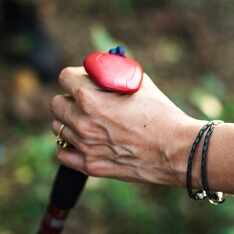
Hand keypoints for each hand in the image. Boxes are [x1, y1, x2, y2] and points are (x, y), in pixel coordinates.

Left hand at [50, 66, 200, 185]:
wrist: (177, 151)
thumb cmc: (161, 114)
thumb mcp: (138, 83)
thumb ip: (114, 73)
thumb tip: (101, 67)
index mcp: (90, 98)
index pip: (64, 77)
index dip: (76, 76)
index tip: (85, 80)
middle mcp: (82, 122)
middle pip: (56, 103)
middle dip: (70, 98)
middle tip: (86, 101)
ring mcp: (84, 146)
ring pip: (58, 127)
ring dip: (70, 121)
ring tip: (90, 122)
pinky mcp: (90, 165)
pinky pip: (62, 153)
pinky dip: (69, 146)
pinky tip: (83, 141)